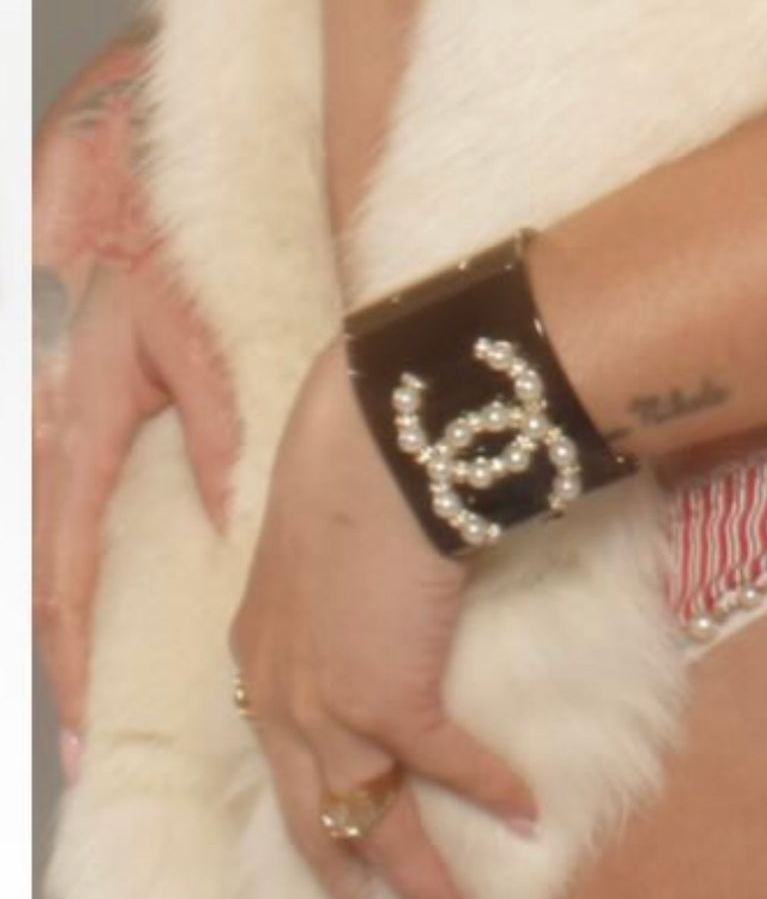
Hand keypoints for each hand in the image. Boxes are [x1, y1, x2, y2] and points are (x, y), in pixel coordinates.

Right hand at [33, 31, 239, 773]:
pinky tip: (139, 598)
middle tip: (95, 735)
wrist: (142, 178)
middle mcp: (69, 438)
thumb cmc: (162, 251)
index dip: (74, 648)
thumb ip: (213, 432)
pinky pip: (96, 508)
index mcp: (82, 427)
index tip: (86, 721)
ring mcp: (81, 429)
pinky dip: (105, 565)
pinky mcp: (107, 416)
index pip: (67, 565)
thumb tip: (230, 524)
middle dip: (73, 654)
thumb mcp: (195, 341)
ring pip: (74, 548)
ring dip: (88, 620)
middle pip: (58, 571)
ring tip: (110, 693)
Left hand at [231, 341, 536, 898]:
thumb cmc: (341, 478)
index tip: (336, 832)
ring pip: (367, 817)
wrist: (363, 450)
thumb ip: (329, 594)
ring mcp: (327, 706)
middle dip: (341, 866)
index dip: (310, 799)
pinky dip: (488, 788)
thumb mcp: (316, 551)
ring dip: (411, 870)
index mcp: (259, 655)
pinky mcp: (386, 702)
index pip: (279, 754)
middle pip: (309, 811)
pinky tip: (520, 808)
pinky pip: (446, 765)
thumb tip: (376, 604)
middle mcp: (278, 694)